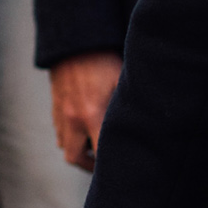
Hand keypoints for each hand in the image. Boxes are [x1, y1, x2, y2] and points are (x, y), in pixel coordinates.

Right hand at [50, 50, 121, 169]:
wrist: (75, 39)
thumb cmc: (105, 59)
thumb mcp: (124, 82)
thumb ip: (129, 108)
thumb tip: (151, 125)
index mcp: (92, 115)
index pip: (99, 154)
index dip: (108, 166)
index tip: (120, 168)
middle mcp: (72, 118)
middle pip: (74, 157)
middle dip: (89, 165)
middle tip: (104, 163)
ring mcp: (61, 112)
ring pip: (63, 144)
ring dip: (78, 149)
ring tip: (95, 145)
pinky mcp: (55, 104)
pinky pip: (59, 129)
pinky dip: (70, 135)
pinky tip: (84, 127)